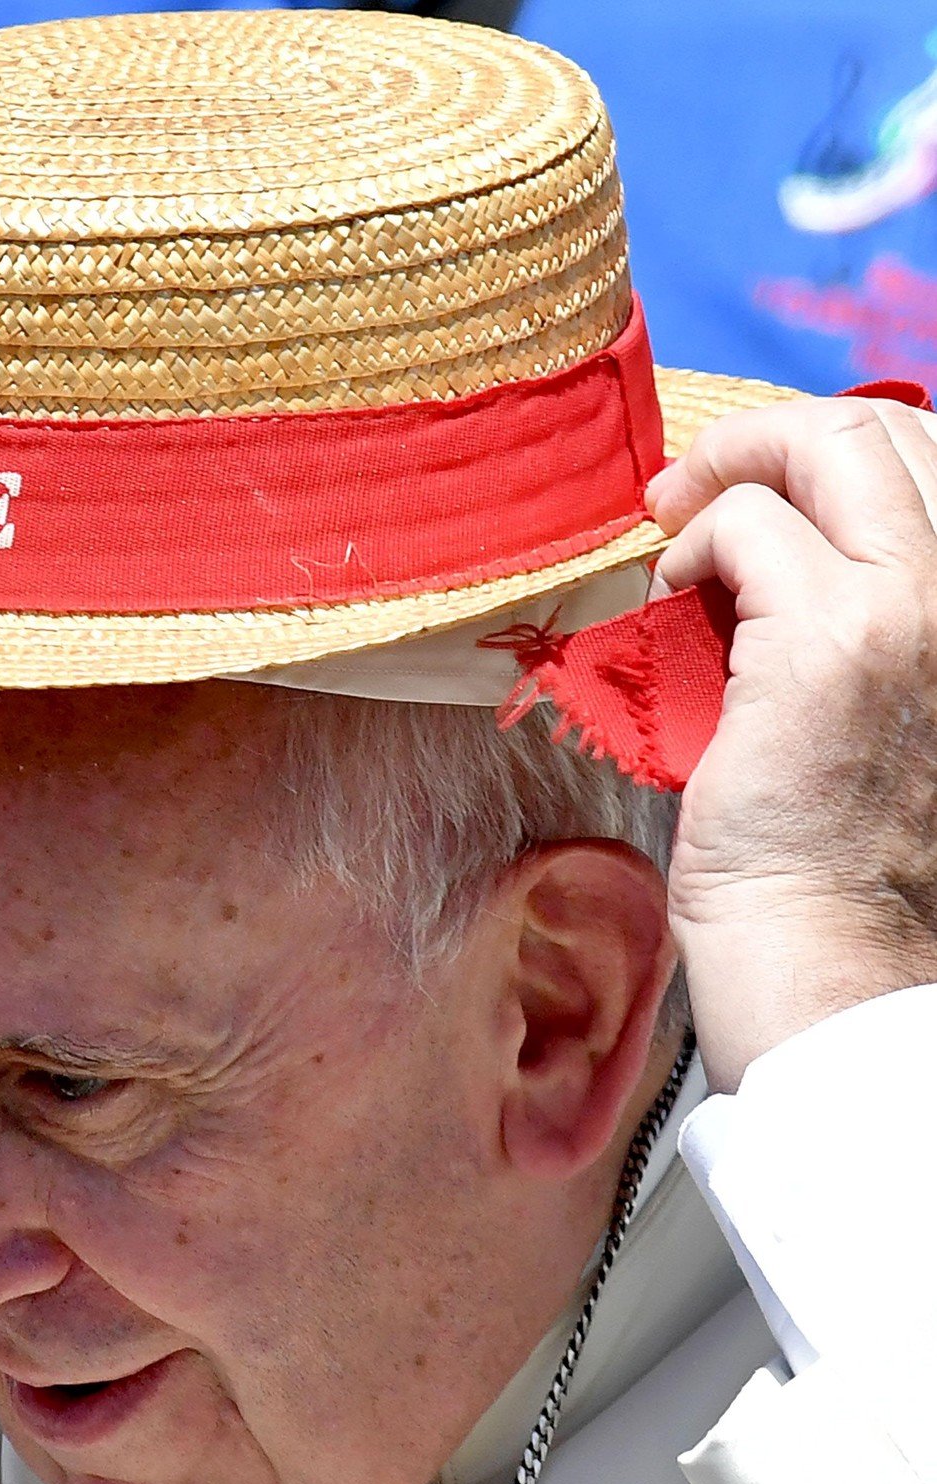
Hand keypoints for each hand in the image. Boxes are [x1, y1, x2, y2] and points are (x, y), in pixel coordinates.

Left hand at [649, 396, 936, 1091]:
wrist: (835, 961)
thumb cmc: (841, 861)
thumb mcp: (887, 716)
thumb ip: (861, 627)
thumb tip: (773, 562)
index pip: (931, 463)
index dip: (830, 456)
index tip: (758, 486)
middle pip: (892, 426)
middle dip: (774, 433)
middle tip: (694, 484)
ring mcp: (918, 610)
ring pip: (833, 445)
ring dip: (729, 472)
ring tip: (675, 531)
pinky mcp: (831, 645)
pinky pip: (749, 529)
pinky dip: (695, 544)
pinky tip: (668, 596)